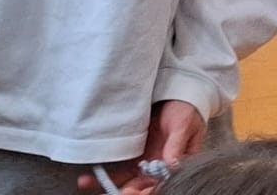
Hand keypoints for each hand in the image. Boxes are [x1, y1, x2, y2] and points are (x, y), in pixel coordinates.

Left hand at [78, 101, 205, 193]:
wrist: (177, 91)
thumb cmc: (187, 108)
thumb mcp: (184, 124)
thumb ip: (176, 145)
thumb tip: (172, 166)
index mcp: (175, 163)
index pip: (160, 182)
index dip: (145, 190)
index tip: (131, 191)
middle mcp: (158, 165)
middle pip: (139, 184)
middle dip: (124, 190)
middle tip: (111, 192)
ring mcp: (145, 159)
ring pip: (125, 178)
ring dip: (108, 183)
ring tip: (88, 182)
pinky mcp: (133, 151)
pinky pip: (118, 165)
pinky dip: (104, 171)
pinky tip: (91, 174)